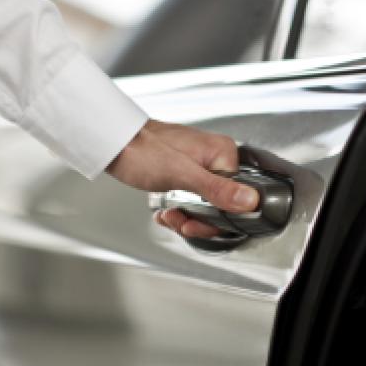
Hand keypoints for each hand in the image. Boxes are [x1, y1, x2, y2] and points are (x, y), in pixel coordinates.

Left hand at [106, 119, 258, 237]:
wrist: (114, 143)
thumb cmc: (142, 150)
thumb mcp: (182, 175)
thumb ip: (218, 189)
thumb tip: (250, 200)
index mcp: (222, 153)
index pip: (237, 197)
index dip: (216, 218)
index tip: (196, 223)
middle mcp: (214, 159)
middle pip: (221, 204)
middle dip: (197, 219)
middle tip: (179, 220)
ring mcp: (199, 167)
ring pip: (204, 206)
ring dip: (185, 217)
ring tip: (169, 215)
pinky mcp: (185, 174)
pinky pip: (190, 201)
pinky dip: (178, 210)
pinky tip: (165, 211)